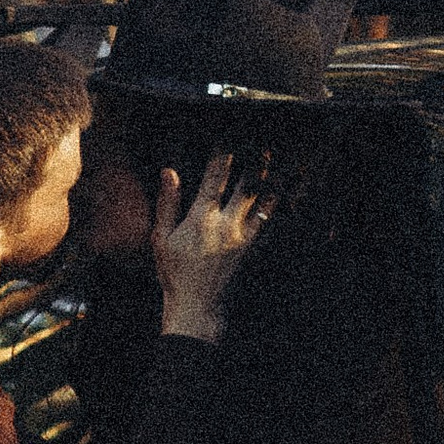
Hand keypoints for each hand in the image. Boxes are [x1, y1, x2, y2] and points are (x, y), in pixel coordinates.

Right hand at [154, 150, 274, 342]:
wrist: (198, 307)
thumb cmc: (176, 274)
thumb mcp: (161, 238)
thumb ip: (167, 203)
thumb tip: (169, 172)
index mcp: (201, 218)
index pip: (215, 177)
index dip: (223, 154)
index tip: (228, 136)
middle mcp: (226, 224)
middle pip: (246, 184)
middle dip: (254, 161)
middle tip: (262, 142)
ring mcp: (244, 237)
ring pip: (263, 201)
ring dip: (270, 179)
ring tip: (278, 161)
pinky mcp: (254, 249)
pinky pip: (270, 222)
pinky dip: (276, 206)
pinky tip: (282, 193)